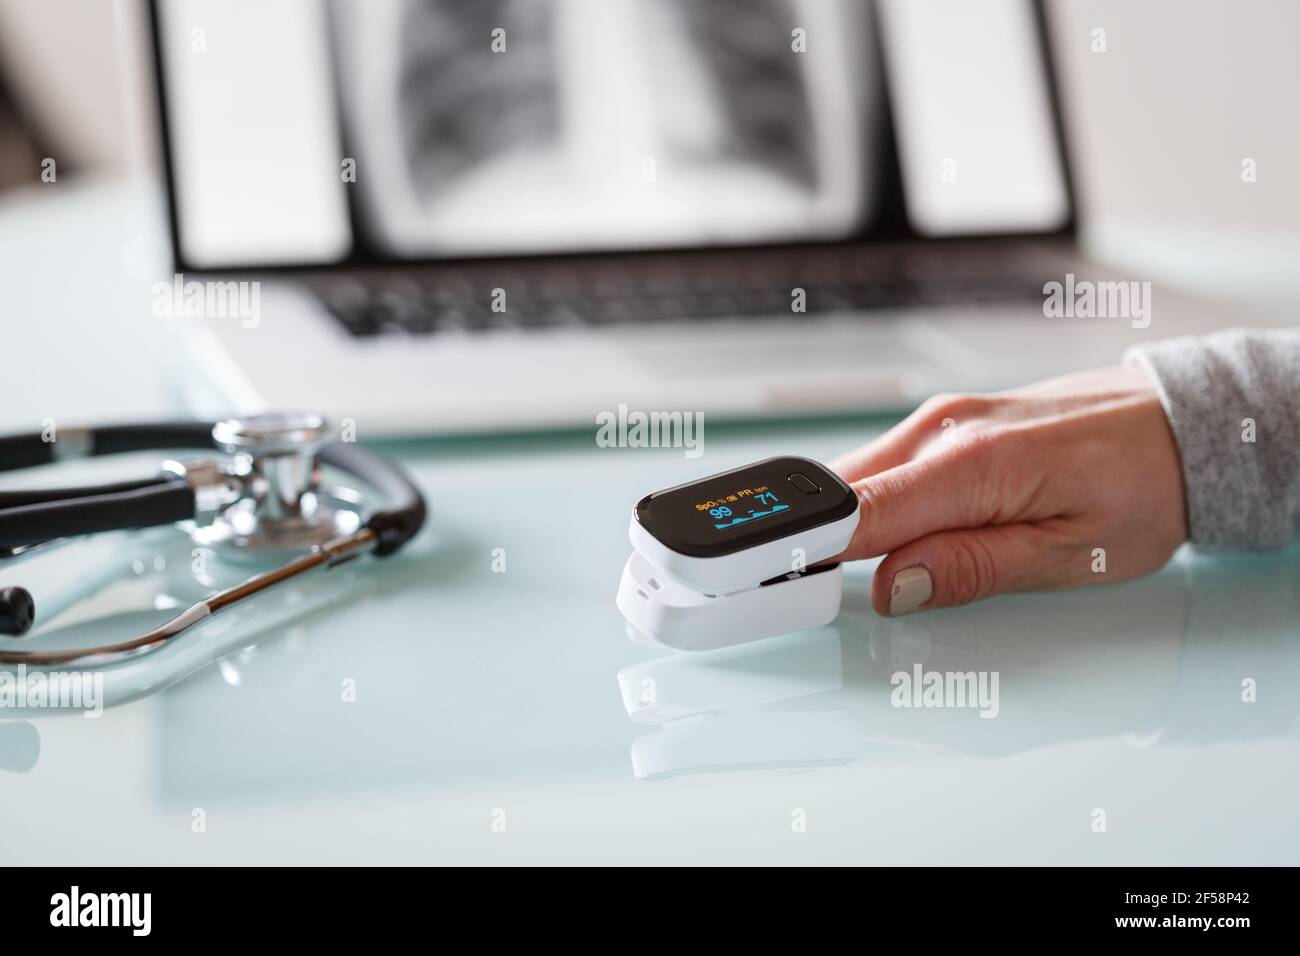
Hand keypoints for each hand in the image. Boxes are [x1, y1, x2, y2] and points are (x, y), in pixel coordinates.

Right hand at [832, 365, 1188, 615]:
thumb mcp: (1073, 553)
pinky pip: (881, 472)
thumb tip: (895, 589)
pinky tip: (912, 533)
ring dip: (853, 528)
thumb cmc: (1140, 484)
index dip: (807, 550)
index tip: (782, 585)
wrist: (1173, 421)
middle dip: (824, 545)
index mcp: (973, 463)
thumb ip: (974, 568)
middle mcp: (941, 429)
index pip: (857, 511)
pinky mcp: (937, 425)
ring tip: (895, 566)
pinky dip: (878, 509)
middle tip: (842, 594)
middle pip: (839, 495)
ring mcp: (934, 421)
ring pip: (854, 483)